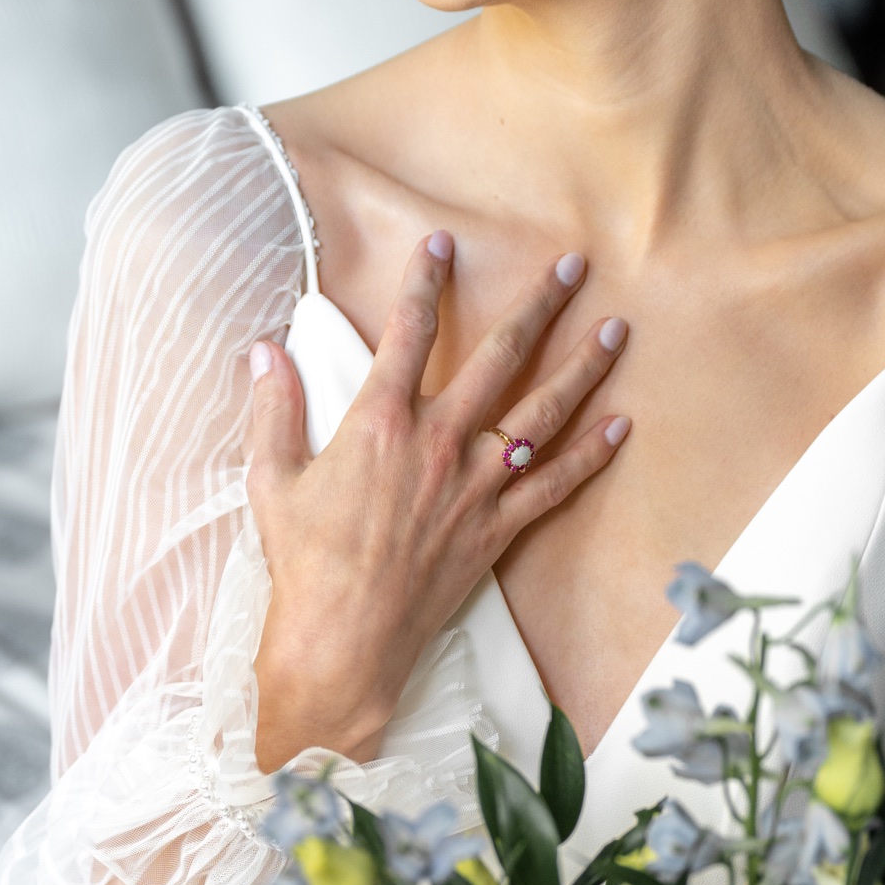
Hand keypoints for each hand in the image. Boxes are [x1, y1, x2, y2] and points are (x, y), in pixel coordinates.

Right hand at [246, 233, 629, 769]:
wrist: (342, 642)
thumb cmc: (303, 562)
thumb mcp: (272, 479)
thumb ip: (273, 408)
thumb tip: (263, 349)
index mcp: (381, 422)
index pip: (409, 330)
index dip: (426, 280)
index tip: (443, 242)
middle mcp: (439, 444)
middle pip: (501, 356)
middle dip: (541, 305)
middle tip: (574, 266)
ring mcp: (476, 487)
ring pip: (544, 414)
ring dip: (582, 368)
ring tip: (616, 331)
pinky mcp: (497, 530)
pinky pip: (557, 486)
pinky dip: (592, 456)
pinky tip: (621, 426)